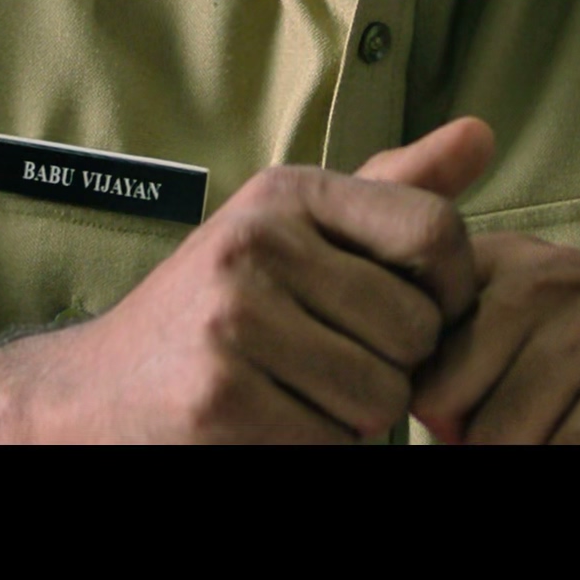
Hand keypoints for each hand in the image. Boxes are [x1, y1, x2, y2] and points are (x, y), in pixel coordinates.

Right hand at [7, 116, 496, 442]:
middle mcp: (257, 242)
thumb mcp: (296, 229)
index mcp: (286, 192)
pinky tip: (271, 422)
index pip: (434, 229)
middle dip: (394, 365)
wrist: (98, 392)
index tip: (425, 314)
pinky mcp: (221, 398)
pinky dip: (315, 446)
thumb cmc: (220, 309)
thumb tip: (481, 133)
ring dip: (356, 415)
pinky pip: (334, 442)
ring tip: (301, 390)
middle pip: (417, 328)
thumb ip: (391, 189)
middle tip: (335, 361)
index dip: (453, 290)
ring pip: (382, 395)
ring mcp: (233, 319)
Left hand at [408, 233, 579, 443]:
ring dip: (526, 454)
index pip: (411, 349)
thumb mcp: (500, 337)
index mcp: (500, 258)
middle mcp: (550, 272)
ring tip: (567, 428)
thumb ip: (430, 331)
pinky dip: (570, 455)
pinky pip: (565, 452)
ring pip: (497, 440)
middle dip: (476, 438)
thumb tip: (374, 389)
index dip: (433, 404)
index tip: (470, 401)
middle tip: (534, 422)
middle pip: (442, 400)